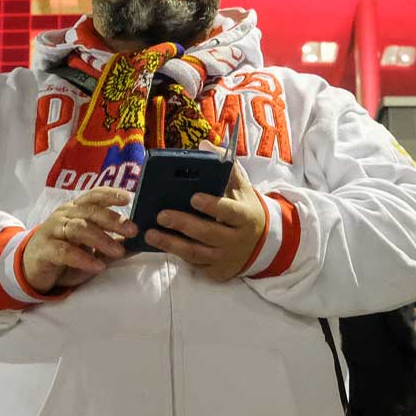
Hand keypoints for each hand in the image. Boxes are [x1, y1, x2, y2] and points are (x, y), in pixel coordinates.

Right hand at [20, 187, 136, 294]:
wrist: (34, 271)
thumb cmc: (66, 256)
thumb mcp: (94, 251)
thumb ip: (115, 244)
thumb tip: (140, 242)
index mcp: (77, 209)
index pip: (94, 195)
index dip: (111, 194)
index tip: (129, 198)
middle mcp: (65, 215)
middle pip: (90, 211)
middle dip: (113, 219)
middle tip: (132, 229)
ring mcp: (53, 230)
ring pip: (79, 228)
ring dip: (101, 239)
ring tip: (118, 251)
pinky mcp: (45, 249)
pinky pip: (65, 251)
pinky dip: (83, 258)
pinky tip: (97, 266)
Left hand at [144, 145, 266, 281]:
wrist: (264, 242)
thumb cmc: (245, 208)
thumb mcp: (242, 188)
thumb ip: (225, 166)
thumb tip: (205, 144)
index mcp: (245, 217)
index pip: (228, 211)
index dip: (212, 206)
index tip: (193, 197)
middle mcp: (237, 240)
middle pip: (207, 234)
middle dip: (183, 224)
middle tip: (161, 215)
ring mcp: (226, 258)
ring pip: (196, 253)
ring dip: (171, 244)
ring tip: (150, 234)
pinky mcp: (217, 271)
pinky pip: (194, 264)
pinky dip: (176, 256)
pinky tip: (160, 246)